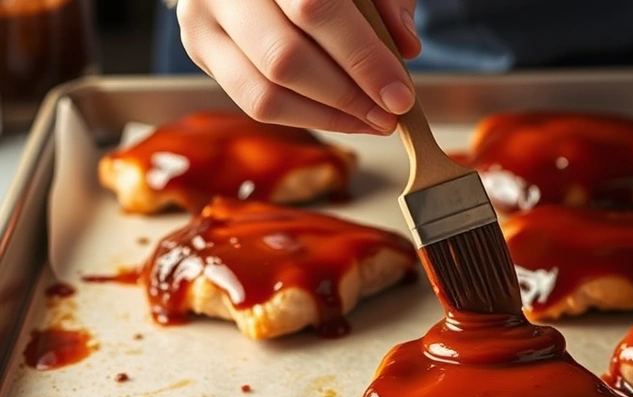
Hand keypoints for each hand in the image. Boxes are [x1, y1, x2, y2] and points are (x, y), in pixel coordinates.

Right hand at [177, 0, 420, 133]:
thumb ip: (387, 0)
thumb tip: (405, 48)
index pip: (314, 9)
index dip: (362, 58)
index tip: (400, 93)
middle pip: (284, 57)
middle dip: (347, 96)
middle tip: (388, 115)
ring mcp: (201, 17)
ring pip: (264, 91)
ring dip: (327, 116)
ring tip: (370, 120)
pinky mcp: (199, 48)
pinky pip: (252, 101)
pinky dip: (305, 116)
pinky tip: (341, 116)